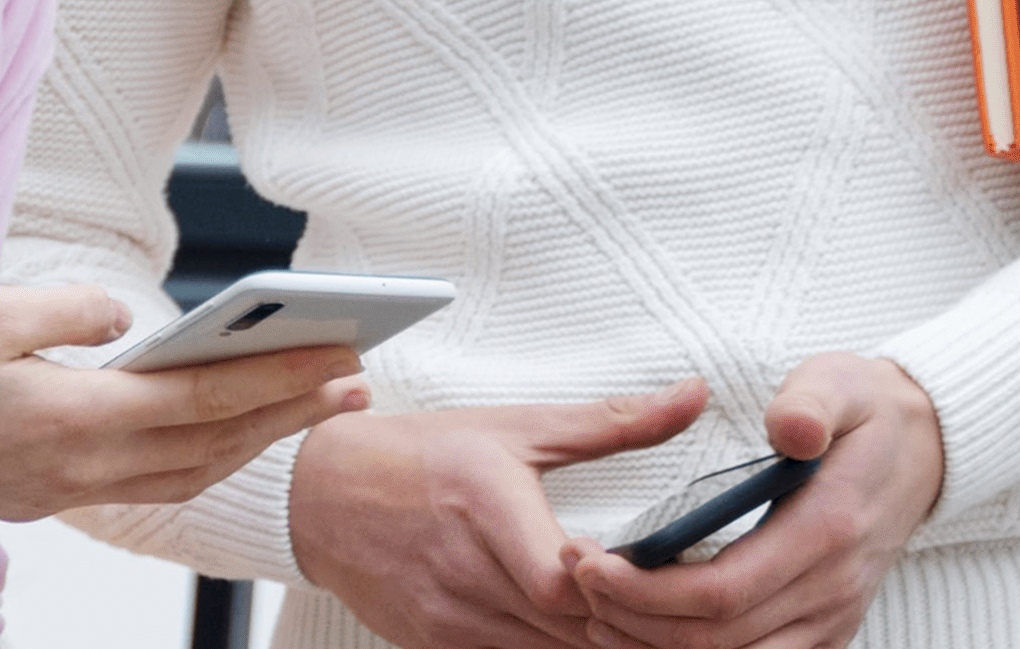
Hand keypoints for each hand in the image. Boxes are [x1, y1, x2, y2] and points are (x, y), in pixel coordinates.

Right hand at [0, 283, 370, 519]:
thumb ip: (72, 310)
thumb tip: (129, 318)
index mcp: (76, 419)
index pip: (204, 400)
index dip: (278, 378)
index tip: (338, 356)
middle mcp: (84, 469)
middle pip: (213, 445)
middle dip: (291, 412)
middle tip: (357, 380)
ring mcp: (69, 490)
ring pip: (188, 474)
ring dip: (254, 439)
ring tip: (306, 404)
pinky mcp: (52, 494)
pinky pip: (151, 483)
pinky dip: (201, 458)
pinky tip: (220, 433)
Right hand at [289, 382, 709, 648]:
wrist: (326, 496)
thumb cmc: (426, 454)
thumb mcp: (518, 426)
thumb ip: (613, 422)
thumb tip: (693, 397)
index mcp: (486, 504)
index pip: (561, 580)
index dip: (614, 592)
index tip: (653, 578)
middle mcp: (466, 570)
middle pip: (567, 629)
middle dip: (628, 627)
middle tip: (684, 615)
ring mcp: (450, 618)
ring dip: (595, 644)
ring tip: (645, 628)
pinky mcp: (439, 647)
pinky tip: (583, 637)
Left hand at [560, 354, 941, 648]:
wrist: (926, 449)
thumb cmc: (866, 410)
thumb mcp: (840, 382)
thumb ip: (811, 403)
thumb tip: (786, 428)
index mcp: (827, 531)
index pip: (724, 591)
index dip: (647, 590)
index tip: (586, 561)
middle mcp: (831, 590)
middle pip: (718, 640)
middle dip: (634, 620)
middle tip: (573, 579)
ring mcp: (831, 618)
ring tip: (595, 613)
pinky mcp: (824, 629)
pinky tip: (647, 632)